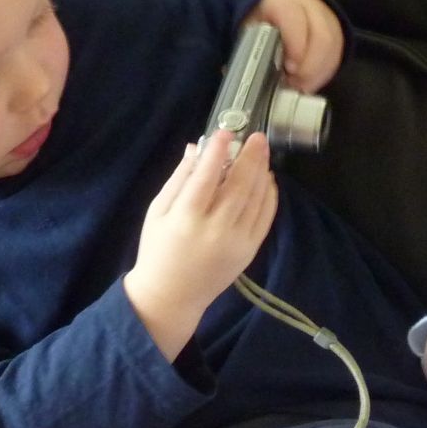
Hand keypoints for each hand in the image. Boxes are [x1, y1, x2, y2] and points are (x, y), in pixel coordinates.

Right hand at [124, 131, 277, 357]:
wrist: (172, 296)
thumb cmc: (157, 250)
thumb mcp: (157, 211)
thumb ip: (179, 179)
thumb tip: (197, 148)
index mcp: (185, 218)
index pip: (206, 177)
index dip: (217, 151)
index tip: (225, 131)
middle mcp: (214, 229)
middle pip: (239, 186)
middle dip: (250, 157)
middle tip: (257, 137)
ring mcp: (236, 242)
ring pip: (256, 199)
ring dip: (261, 172)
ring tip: (262, 152)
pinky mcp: (249, 251)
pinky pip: (265, 218)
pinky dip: (269, 196)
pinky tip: (267, 180)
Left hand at [246, 0, 343, 92]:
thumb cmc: (262, 17)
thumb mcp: (250, 25)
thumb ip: (249, 44)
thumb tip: (236, 72)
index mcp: (283, 0)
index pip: (295, 19)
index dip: (296, 45)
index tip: (289, 68)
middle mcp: (311, 6)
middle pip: (321, 36)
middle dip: (310, 65)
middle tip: (294, 83)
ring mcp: (327, 18)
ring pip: (333, 46)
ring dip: (318, 72)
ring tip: (299, 86)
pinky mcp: (336, 32)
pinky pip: (337, 54)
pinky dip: (324, 73)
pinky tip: (309, 83)